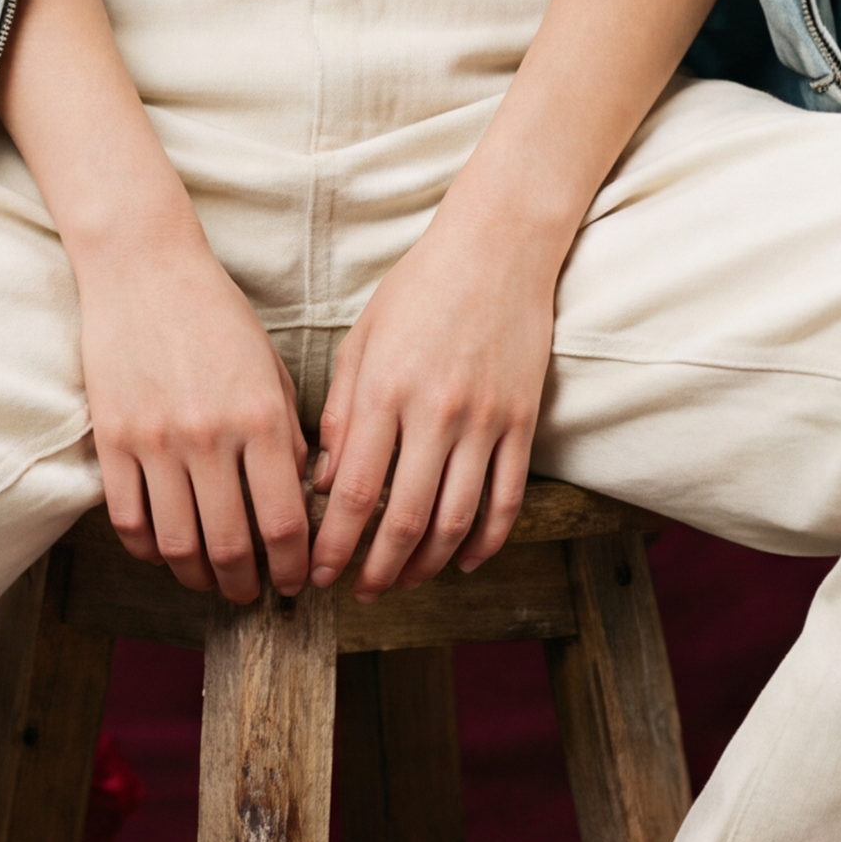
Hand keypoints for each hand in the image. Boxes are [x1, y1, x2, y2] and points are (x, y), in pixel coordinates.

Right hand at [74, 212, 314, 603]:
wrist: (143, 268)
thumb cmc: (216, 316)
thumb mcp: (271, 371)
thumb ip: (287, 437)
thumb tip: (297, 502)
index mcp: (261, 418)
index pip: (286, 523)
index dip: (296, 567)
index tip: (298, 582)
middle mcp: (210, 436)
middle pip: (232, 546)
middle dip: (247, 585)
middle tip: (253, 594)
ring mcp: (156, 441)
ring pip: (177, 544)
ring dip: (198, 576)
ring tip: (210, 580)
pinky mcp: (112, 439)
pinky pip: (128, 519)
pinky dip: (148, 549)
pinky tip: (165, 550)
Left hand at [309, 188, 562, 594]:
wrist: (498, 249)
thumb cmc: (418, 290)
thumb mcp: (362, 341)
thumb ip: (342, 415)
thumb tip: (324, 486)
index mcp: (385, 393)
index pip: (355, 493)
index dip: (335, 545)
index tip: (318, 573)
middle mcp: (436, 413)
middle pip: (404, 519)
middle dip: (376, 569)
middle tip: (357, 592)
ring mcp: (485, 421)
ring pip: (455, 519)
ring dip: (426, 564)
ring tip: (403, 582)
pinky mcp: (522, 422)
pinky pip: (507, 499)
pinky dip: (486, 540)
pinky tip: (462, 560)